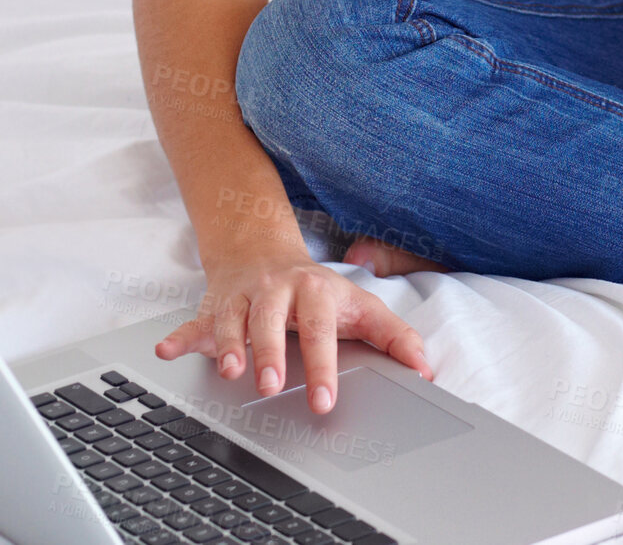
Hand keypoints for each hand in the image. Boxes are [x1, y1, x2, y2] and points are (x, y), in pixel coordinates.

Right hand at [153, 251, 434, 413]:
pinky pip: (194, 321)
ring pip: (233, 319)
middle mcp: (278, 291)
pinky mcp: (214, 306)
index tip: (324, 401)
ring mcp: (244, 297)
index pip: (322, 329)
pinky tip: (167, 350)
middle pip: (273, 319)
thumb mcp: (360, 306)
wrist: (265, 250)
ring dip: (231, 345)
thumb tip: (426, 368)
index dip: (324, 365)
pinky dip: (180, 336)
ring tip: (231, 372)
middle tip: (270, 386)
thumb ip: (393, 336)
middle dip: (271, 352)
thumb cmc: (318, 291)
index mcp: (316, 292)